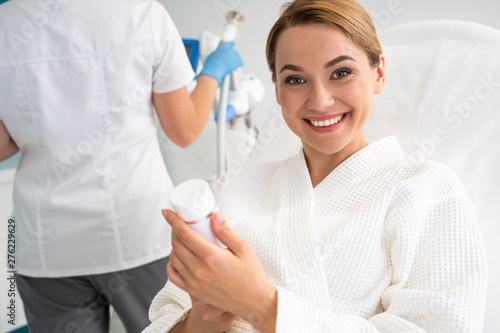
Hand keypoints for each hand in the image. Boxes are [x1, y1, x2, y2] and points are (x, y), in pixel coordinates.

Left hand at [164, 209, 276, 330]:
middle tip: (181, 223)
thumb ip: (226, 231)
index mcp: (211, 256)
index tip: (167, 212)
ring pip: (173, 258)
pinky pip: (173, 276)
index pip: (184, 234)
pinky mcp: (194, 292)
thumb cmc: (251, 276)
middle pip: (176, 244)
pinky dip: (172, 264)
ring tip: (183, 239)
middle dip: (175, 230)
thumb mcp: (243, 248)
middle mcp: (199, 270)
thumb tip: (214, 215)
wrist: (254, 303)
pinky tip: (179, 258)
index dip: (173, 221)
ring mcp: (194, 282)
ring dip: (175, 245)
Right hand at [199, 41, 242, 84]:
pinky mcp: (238, 62)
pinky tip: (237, 66)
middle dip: (233, 55)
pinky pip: (241, 63)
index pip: (230, 44)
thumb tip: (218, 56)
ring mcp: (235, 56)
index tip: (234, 43)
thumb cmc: (212, 63)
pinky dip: (239, 64)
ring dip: (236, 60)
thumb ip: (217, 54)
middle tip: (230, 60)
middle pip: (235, 51)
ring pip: (238, 57)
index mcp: (224, 47)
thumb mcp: (213, 55)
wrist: (215, 68)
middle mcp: (230, 50)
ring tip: (232, 64)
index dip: (232, 44)